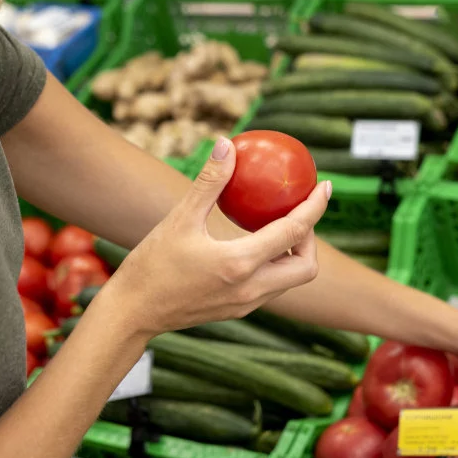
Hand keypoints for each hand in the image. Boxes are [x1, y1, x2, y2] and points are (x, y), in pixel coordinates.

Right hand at [104, 137, 330, 338]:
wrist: (132, 313)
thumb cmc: (151, 264)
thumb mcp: (180, 218)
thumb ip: (209, 181)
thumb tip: (227, 144)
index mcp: (240, 264)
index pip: (294, 232)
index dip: (315, 207)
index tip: (325, 186)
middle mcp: (250, 289)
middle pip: (306, 267)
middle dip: (311, 239)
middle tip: (297, 213)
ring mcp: (245, 305)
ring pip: (289, 281)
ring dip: (292, 255)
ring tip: (276, 227)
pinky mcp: (236, 311)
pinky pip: (269, 288)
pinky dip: (273, 266)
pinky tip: (252, 247)